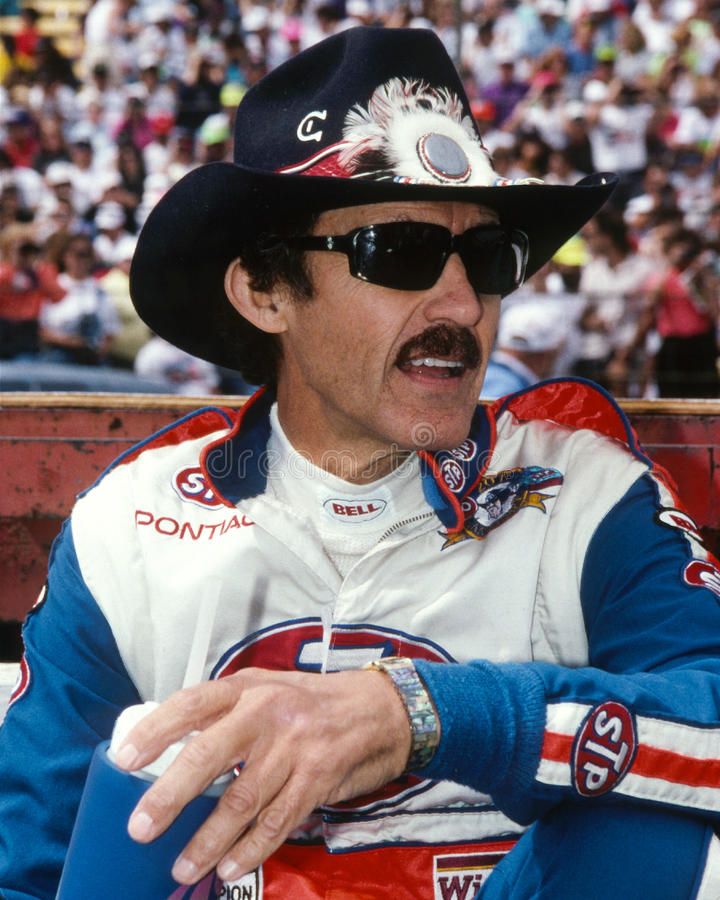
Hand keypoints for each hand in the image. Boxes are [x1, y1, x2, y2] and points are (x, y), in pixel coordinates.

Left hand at [115, 667, 410, 884]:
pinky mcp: (317, 777)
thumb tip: (169, 751)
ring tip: (181, 865)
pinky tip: (230, 867)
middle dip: (170, 795)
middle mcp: (268, 712)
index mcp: (247, 687)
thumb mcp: (265, 691)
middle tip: (141, 827)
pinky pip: (277, 821)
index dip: (156, 730)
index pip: (192, 704)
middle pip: (209, 754)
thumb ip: (225, 714)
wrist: (375, 710)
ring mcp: (294, 746)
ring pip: (241, 799)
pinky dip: (252, 849)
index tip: (124, 760)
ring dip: (208, 839)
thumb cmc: (308, 704)